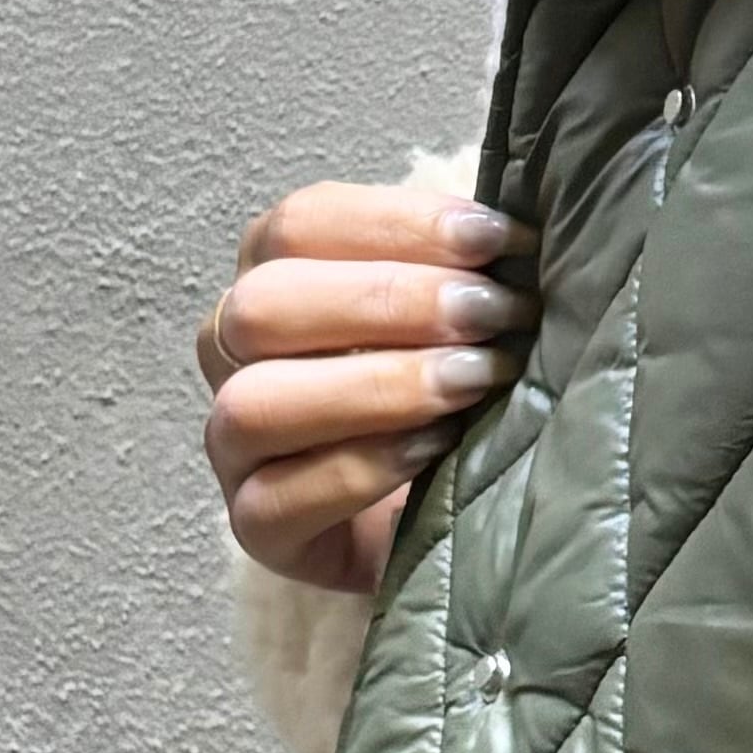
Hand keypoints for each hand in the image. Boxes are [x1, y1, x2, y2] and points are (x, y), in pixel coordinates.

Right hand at [198, 174, 533, 593]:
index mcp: (275, 274)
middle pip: (264, 305)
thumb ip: (469, 264)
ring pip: (255, 402)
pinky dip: (360, 469)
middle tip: (492, 313)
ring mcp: (233, 447)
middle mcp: (232, 354)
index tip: (498, 240)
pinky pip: (276, 499)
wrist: (461, 517)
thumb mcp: (466, 313)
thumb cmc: (462, 391)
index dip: (399, 224)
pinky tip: (436, 450)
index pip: (301, 224)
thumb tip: (519, 229)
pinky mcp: (258, 528)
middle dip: (390, 300)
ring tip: (473, 380)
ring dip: (376, 385)